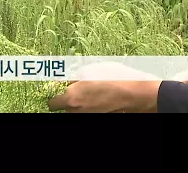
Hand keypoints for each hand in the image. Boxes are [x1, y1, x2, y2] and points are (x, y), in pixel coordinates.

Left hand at [47, 62, 161, 112]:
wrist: (135, 94)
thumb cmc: (114, 78)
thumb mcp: (93, 68)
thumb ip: (76, 75)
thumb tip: (68, 79)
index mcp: (71, 98)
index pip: (52, 103)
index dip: (57, 94)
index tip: (63, 87)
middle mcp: (76, 111)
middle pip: (65, 107)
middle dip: (70, 98)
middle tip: (80, 88)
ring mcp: (88, 116)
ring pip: (77, 110)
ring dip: (81, 102)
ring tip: (94, 91)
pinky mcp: (98, 118)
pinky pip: (89, 111)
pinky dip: (92, 106)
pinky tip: (102, 97)